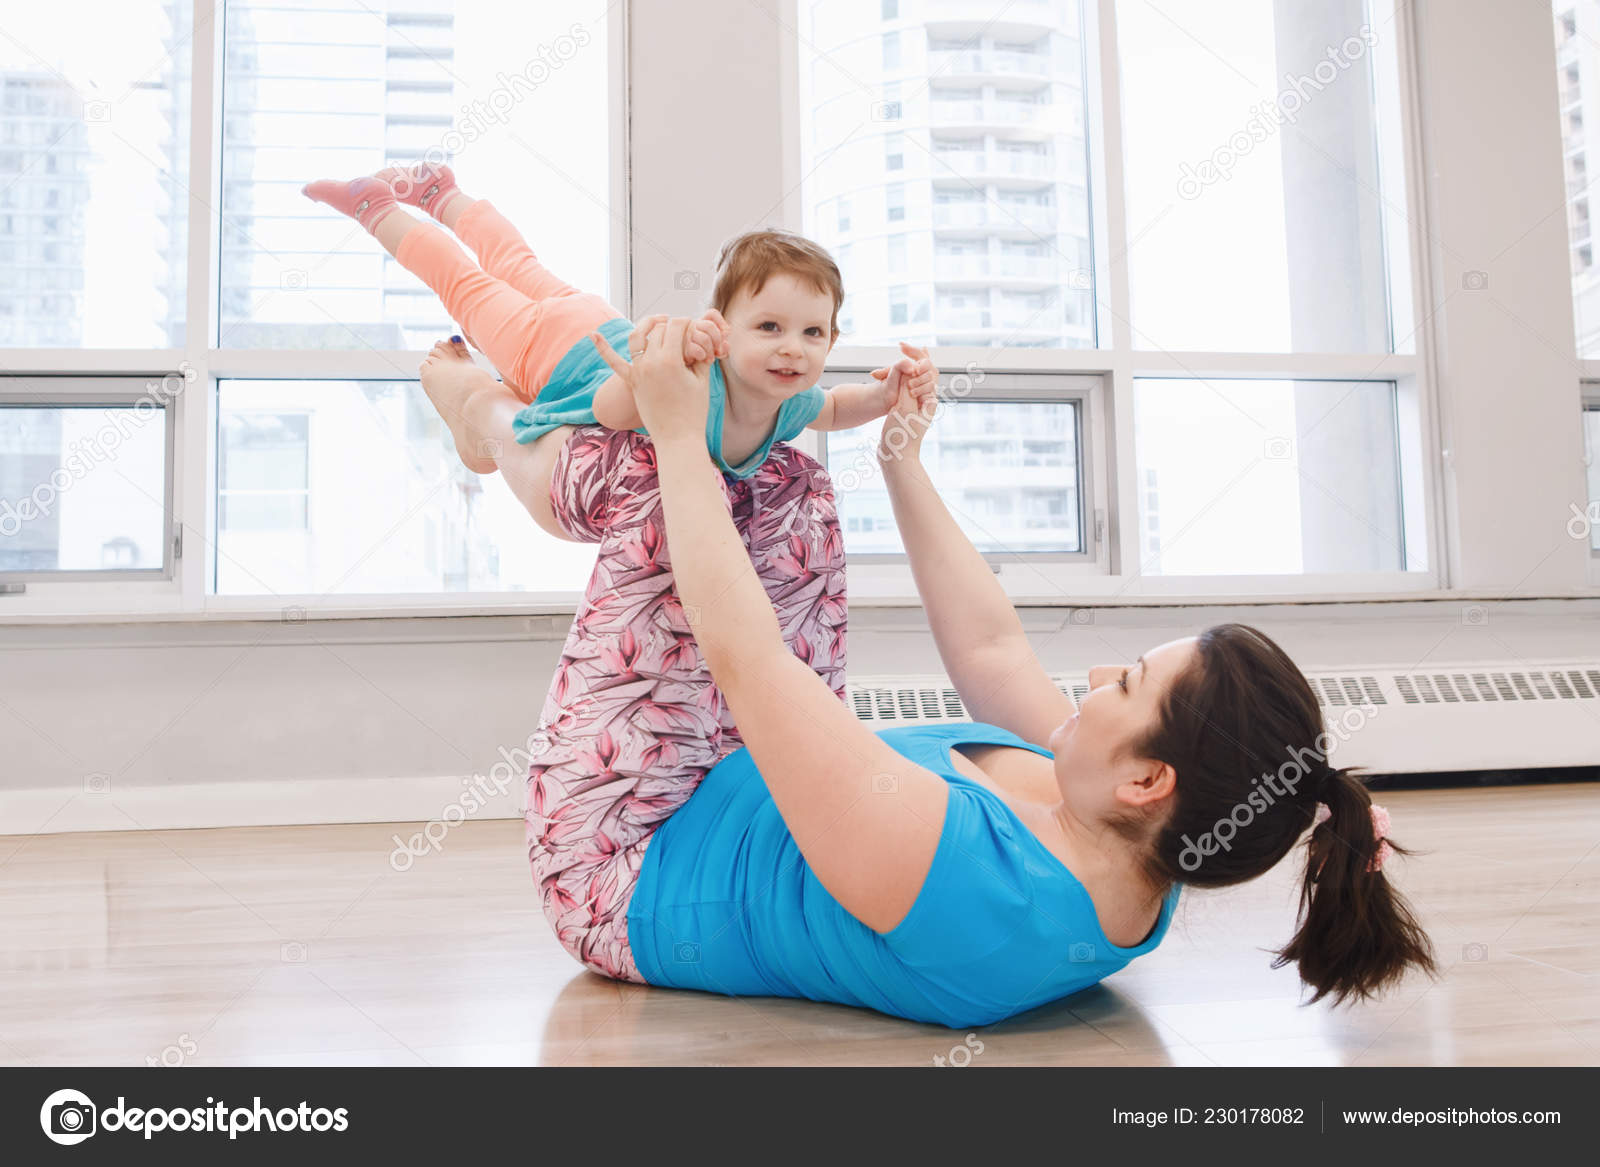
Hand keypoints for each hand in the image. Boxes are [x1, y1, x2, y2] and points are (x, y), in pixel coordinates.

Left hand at [592, 316, 709, 445]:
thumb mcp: (702, 380)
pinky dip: (603, 348)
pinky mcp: (632, 383)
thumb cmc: (694, 411)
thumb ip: (699, 354)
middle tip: (684, 334)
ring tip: (658, 322)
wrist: (678, 439)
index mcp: (671, 360)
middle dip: (672, 326)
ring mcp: (638, 372)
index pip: (676, 326)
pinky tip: (593, 335)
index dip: (687, 322)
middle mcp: (650, 363)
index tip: (694, 327)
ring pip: (637, 337)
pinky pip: (614, 363)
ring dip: (646, 326)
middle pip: (659, 330)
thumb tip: (696, 338)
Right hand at [684, 308, 729, 363]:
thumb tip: (726, 344)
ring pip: (705, 339)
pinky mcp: (680, 347)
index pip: (712, 314)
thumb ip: (722, 346)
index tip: (725, 334)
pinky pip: (697, 350)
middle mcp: (691, 326)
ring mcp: (685, 335)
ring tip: (710, 359)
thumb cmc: (699, 356)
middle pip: (710, 326)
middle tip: (718, 351)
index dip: (721, 323)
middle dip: (718, 340)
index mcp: (699, 323)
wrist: (682, 365)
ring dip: (711, 351)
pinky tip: (701, 358)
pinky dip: (703, 355)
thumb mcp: (713, 350)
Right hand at [877, 341, 938, 463]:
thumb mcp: (903, 408)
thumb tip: (910, 365)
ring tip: (877, 371)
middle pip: (922, 372)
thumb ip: (906, 386)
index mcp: (929, 399)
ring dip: (897, 371)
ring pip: (909, 380)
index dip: (919, 355)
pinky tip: (882, 378)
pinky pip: (902, 389)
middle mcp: (925, 401)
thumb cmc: (901, 438)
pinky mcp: (904, 411)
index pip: (929, 369)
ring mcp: (915, 406)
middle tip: (901, 345)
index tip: (903, 347)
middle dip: (910, 359)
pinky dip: (894, 381)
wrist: (896, 459)